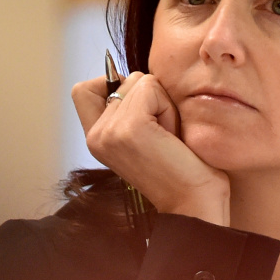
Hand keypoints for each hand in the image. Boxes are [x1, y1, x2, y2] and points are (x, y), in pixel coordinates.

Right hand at [72, 72, 230, 225]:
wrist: (195, 203)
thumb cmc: (183, 170)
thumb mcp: (147, 134)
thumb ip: (130, 108)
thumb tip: (134, 76)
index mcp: (95, 139)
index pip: (84, 89)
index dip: (116, 87)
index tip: (145, 116)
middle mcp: (95, 136)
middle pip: (123, 78)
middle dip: (152, 98)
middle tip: (163, 135)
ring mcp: (108, 132)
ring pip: (140, 81)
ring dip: (163, 104)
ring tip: (169, 138)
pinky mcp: (127, 128)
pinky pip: (151, 87)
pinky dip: (169, 107)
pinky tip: (172, 137)